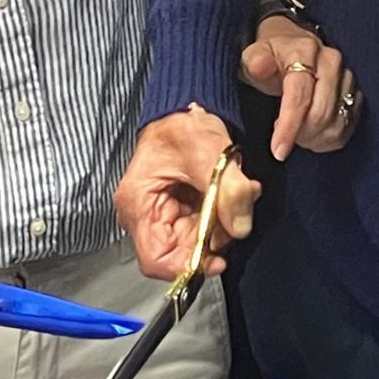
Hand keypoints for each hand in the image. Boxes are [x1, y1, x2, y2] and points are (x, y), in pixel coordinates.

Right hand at [115, 104, 259, 280]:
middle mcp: (145, 215)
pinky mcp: (179, 212)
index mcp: (138, 203)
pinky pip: (203, 228)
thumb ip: (228, 189)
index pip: (155, 258)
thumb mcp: (209, 151)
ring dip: (223, 226)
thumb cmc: (182, 126)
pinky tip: (235, 194)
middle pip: (180, 253)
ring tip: (240, 196)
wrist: (185, 112)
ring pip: (196, 242)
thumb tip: (240, 228)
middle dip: (213, 240)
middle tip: (237, 216)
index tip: (218, 260)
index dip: (187, 266)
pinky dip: (223, 216)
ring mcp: (162, 215)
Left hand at [240, 15, 360, 159]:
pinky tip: (311, 135)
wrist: (293, 48)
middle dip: (300, 134)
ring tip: (296, 134)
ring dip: (314, 138)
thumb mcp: (254, 56)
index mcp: (305, 51)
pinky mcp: (356, 94)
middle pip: (321, 114)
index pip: (300, 95)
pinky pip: (346, 128)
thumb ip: (255, 62)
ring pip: (336, 124)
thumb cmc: (271, 58)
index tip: (278, 151)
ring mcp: (347, 78)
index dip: (290, 126)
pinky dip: (327, 139)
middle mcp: (331, 62)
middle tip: (282, 138)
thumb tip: (259, 66)